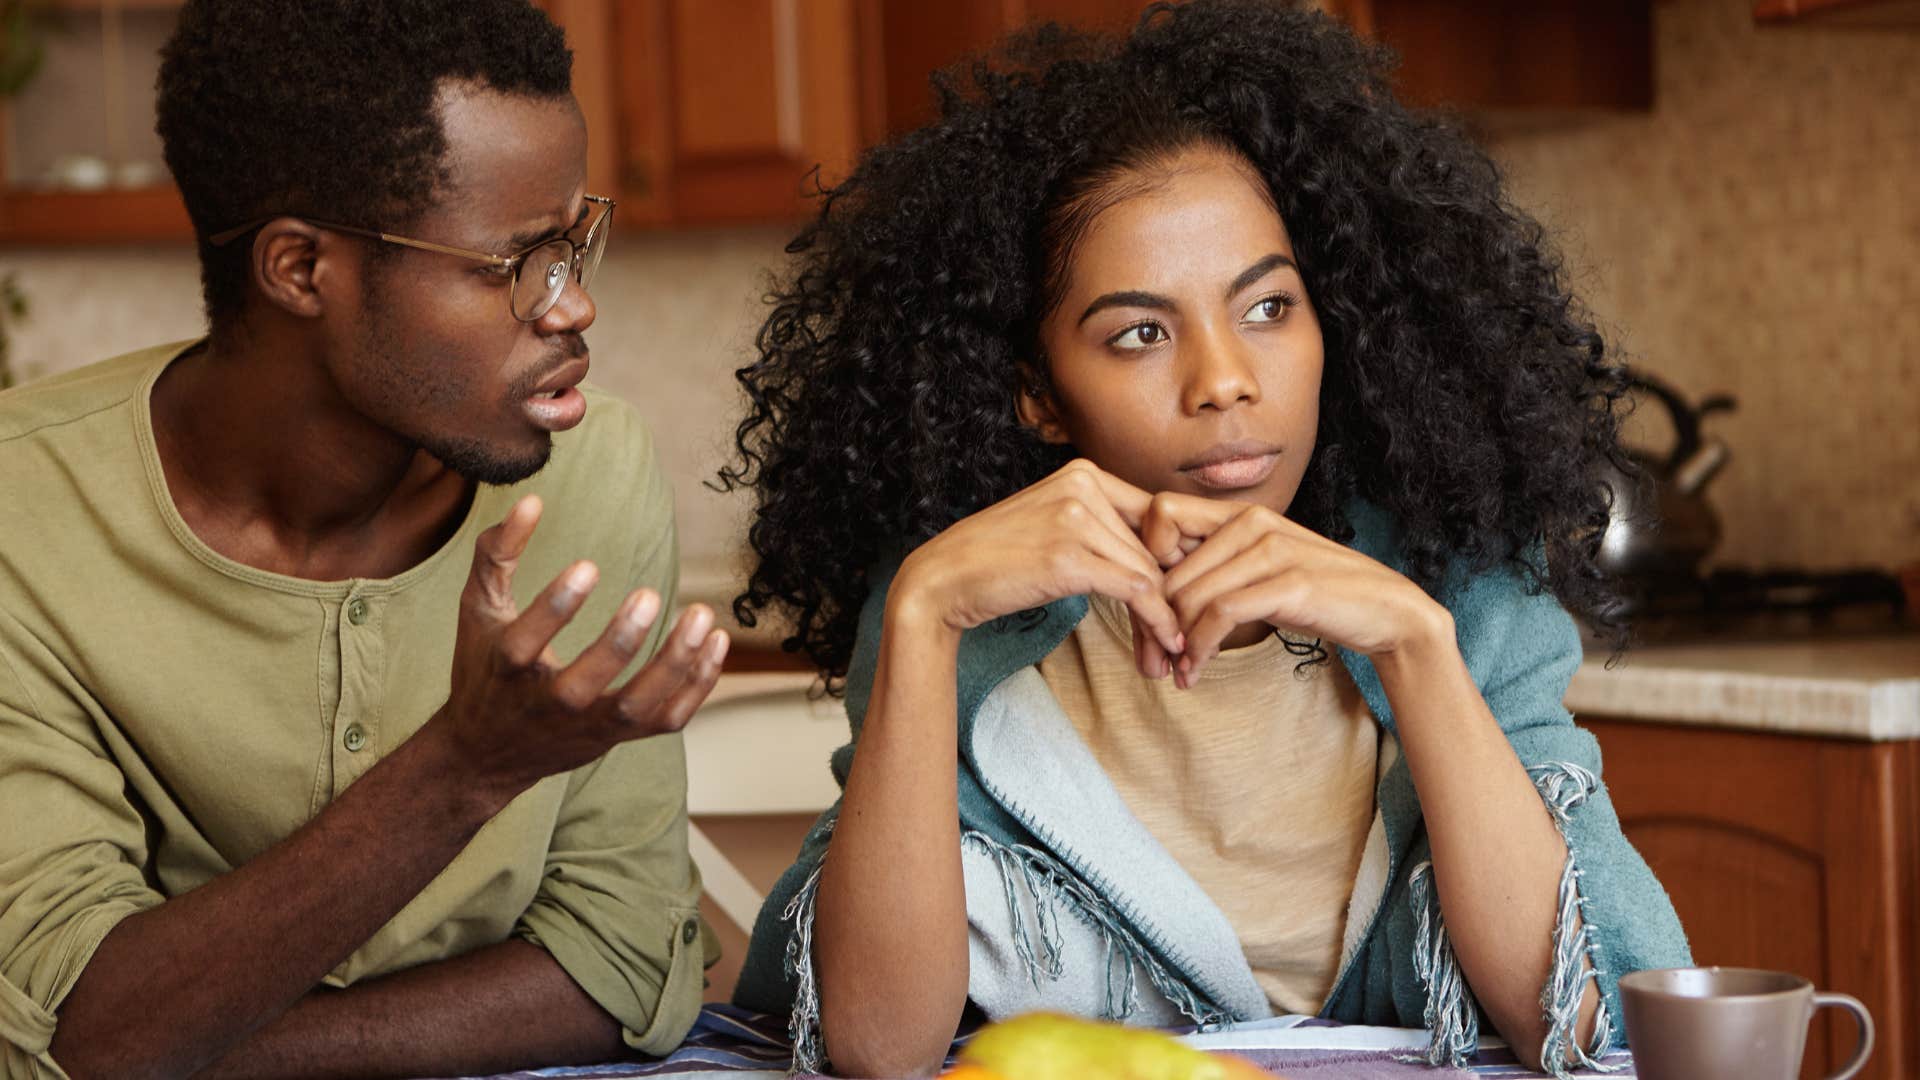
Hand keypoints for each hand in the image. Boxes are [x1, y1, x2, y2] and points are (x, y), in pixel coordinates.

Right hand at [438, 495, 729, 802]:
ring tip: (703, 616)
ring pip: (636, 708)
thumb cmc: (485, 669)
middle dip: (619, 642)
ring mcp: (587, 726)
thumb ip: (497, 554)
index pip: (526, 643)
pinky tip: (716, 643)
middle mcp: (547, 704)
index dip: (556, 606)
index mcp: (506, 669)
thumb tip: (532, 500)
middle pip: (583, 684)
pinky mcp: (618, 737)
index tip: (588, 565)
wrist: (487, 753)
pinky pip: (667, 719)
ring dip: (674, 665)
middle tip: (650, 595)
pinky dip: (697, 687)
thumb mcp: (478, 610)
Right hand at [892, 460, 1184, 676]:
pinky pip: (1135, 590)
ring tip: (1167, 653)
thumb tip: (1160, 558)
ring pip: (1149, 572)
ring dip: (1165, 619)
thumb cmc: (998, 558)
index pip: (1154, 516)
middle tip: (1176, 639)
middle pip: (1154, 547)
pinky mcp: (1068, 556)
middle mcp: (1082, 485)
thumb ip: (1100, 526)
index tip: (1184, 599)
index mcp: (1083, 472)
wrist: (944, 578)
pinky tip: (1165, 644)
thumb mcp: (1053, 523)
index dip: (1175, 561)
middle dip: (1170, 597)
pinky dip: (1157, 621)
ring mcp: (1074, 518)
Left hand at [1142, 494, 1447, 685]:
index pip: (1160, 514)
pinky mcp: (1288, 582)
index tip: (1152, 604)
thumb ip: (1213, 567)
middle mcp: (1252, 521)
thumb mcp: (1257, 570)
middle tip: (1155, 658)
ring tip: (1177, 671)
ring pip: (1188, 594)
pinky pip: (1219, 615)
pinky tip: (1196, 672)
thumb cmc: (1314, 593)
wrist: (1385, 611)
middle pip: (1167, 566)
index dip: (1144, 558)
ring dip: (1174, 643)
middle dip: (1153, 619)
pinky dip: (1199, 649)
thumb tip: (1154, 591)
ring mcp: (1272, 549)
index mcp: (1239, 512)